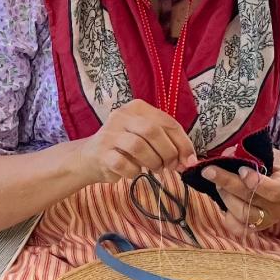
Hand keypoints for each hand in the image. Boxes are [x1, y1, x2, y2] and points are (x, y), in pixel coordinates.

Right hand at [77, 100, 197, 184]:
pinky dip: (134, 171)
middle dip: (168, 152)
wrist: (90, 158)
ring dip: (153, 162)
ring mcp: (109, 133)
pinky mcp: (101, 152)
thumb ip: (167, 143)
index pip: (167, 122)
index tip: (189, 160)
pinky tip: (135, 172)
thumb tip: (189, 160)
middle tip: (172, 167)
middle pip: (153, 131)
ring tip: (155, 169)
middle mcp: (122, 116)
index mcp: (137, 108)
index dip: (182, 143)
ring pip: (138, 146)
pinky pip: (123, 163)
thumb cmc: (125, 147)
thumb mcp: (146, 138)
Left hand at [205, 148, 279, 236]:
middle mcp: (279, 207)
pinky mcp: (255, 229)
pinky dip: (226, 214)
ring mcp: (268, 220)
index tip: (241, 170)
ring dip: (225, 196)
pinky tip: (223, 199)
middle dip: (228, 183)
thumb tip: (227, 153)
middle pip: (252, 199)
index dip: (256, 182)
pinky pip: (237, 227)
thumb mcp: (271, 155)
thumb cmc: (274, 167)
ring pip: (243, 214)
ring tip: (217, 183)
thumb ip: (252, 155)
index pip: (275, 190)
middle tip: (209, 171)